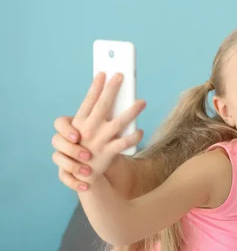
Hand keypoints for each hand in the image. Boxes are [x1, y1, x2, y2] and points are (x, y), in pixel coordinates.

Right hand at [51, 72, 145, 186]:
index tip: (103, 73)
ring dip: (132, 111)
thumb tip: (113, 104)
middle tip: (121, 76)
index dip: (95, 87)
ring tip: (142, 102)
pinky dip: (134, 137)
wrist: (81, 177)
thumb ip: (94, 120)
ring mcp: (97, 141)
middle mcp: (87, 129)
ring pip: (118, 122)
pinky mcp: (106, 153)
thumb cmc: (84, 151)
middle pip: (102, 105)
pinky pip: (124, 142)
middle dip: (111, 89)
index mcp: (79, 123)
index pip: (88, 101)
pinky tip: (141, 131)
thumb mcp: (83, 134)